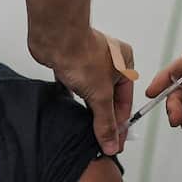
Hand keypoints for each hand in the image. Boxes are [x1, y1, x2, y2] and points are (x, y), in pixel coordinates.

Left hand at [37, 27, 136, 156]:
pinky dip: (74, 98)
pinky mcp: (71, 64)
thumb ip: (105, 122)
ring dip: (89, 109)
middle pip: (109, 98)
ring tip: (86, 130)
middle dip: (104, 119)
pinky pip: (75, 86)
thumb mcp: (100, 95)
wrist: (55, 38)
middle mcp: (109, 62)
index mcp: (125, 64)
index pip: (125, 101)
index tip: (114, 143)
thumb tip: (110, 142)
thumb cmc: (82, 54)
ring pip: (92, 92)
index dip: (120, 125)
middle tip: (100, 141)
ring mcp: (89, 62)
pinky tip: (71, 111)